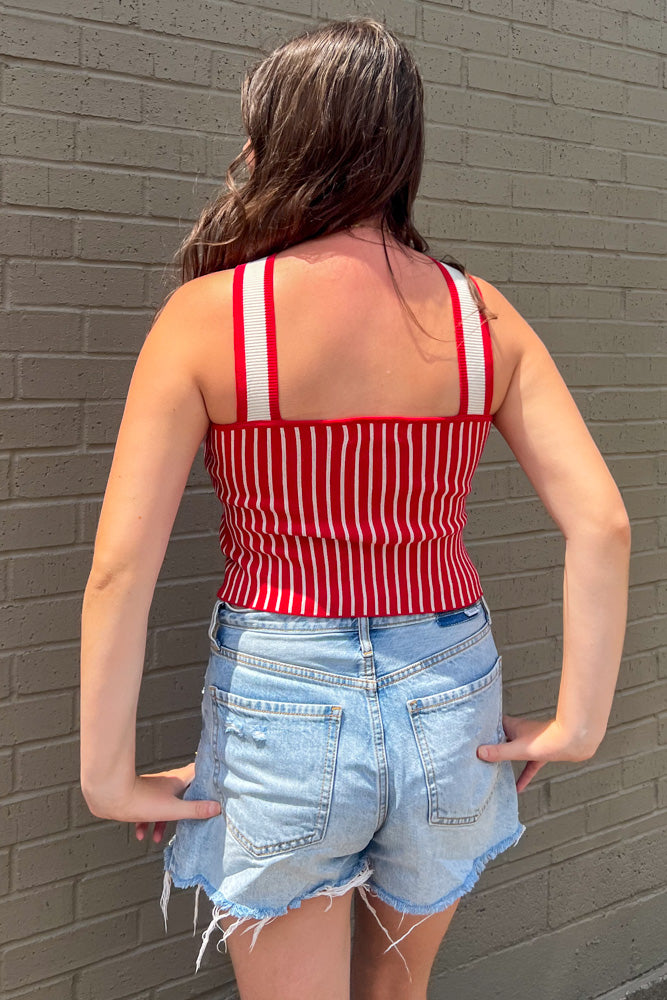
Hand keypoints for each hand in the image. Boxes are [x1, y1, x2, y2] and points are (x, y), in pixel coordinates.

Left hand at [83, 762, 220, 842]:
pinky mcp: (141, 797)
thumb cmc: (141, 800)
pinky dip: (147, 823)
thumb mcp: (172, 810)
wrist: (111, 797)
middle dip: (187, 809)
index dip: (209, 777)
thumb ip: (195, 810)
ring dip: (162, 822)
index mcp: (178, 781)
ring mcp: (154, 790)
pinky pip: (149, 810)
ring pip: (165, 806)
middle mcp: (167, 783)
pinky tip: (140, 834)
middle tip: (191, 820)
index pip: (199, 773)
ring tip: (157, 838)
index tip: (216, 785)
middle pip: (184, 793)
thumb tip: (217, 808)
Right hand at [477, 715, 598, 792]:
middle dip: (490, 746)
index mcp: (512, 726)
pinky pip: (527, 765)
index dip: (481, 729)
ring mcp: (529, 743)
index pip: (492, 725)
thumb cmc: (548, 740)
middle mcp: (519, 732)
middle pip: (500, 739)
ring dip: (505, 760)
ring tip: (493, 771)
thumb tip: (479, 753)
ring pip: (513, 752)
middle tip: (476, 754)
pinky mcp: (540, 753)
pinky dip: (523, 775)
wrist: (574, 742)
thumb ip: (499, 752)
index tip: (469, 735)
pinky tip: (518, 788)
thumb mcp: (519, 750)